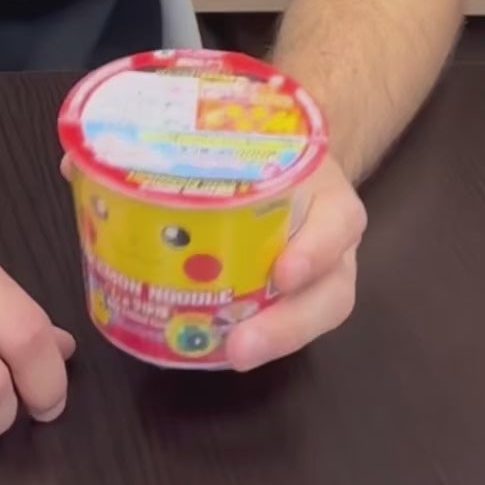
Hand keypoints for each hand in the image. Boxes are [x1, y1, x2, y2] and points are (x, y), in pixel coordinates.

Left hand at [227, 155, 365, 372]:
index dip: (316, 251)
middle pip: (332, 292)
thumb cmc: (271, 146)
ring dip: (276, 339)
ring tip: (232, 355)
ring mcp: (323, 271)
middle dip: (288, 325)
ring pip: (317, 315)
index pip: (339, 222)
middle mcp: (334, 240)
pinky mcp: (300, 292)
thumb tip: (145, 128)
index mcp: (329, 194)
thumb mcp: (260, 137)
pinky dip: (261, 335)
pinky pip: (290, 320)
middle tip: (240, 347)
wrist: (290, 155)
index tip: (282, 274)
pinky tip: (221, 345)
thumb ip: (220, 141)